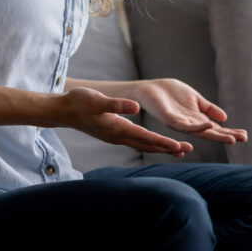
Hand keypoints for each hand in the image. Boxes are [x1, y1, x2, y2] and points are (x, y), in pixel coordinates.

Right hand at [59, 86, 192, 156]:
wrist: (64, 111)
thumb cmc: (80, 102)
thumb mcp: (98, 100)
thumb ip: (117, 104)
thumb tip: (136, 107)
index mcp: (118, 128)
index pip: (145, 137)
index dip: (162, 142)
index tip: (178, 146)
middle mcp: (119, 136)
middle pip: (148, 145)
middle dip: (168, 148)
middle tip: (187, 149)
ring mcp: (116, 137)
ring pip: (143, 145)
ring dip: (161, 147)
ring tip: (179, 150)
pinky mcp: (114, 134)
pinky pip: (137, 142)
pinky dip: (150, 144)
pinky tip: (157, 143)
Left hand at [135, 78, 247, 143]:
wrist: (150, 88)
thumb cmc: (170, 92)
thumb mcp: (195, 99)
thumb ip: (208, 108)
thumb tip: (225, 118)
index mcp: (197, 119)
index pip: (216, 128)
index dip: (230, 131)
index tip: (245, 135)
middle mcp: (190, 124)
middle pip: (212, 133)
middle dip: (227, 136)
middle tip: (244, 139)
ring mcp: (181, 123)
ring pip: (201, 132)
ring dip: (216, 136)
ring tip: (231, 138)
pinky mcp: (171, 120)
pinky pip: (186, 126)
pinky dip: (198, 127)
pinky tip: (209, 125)